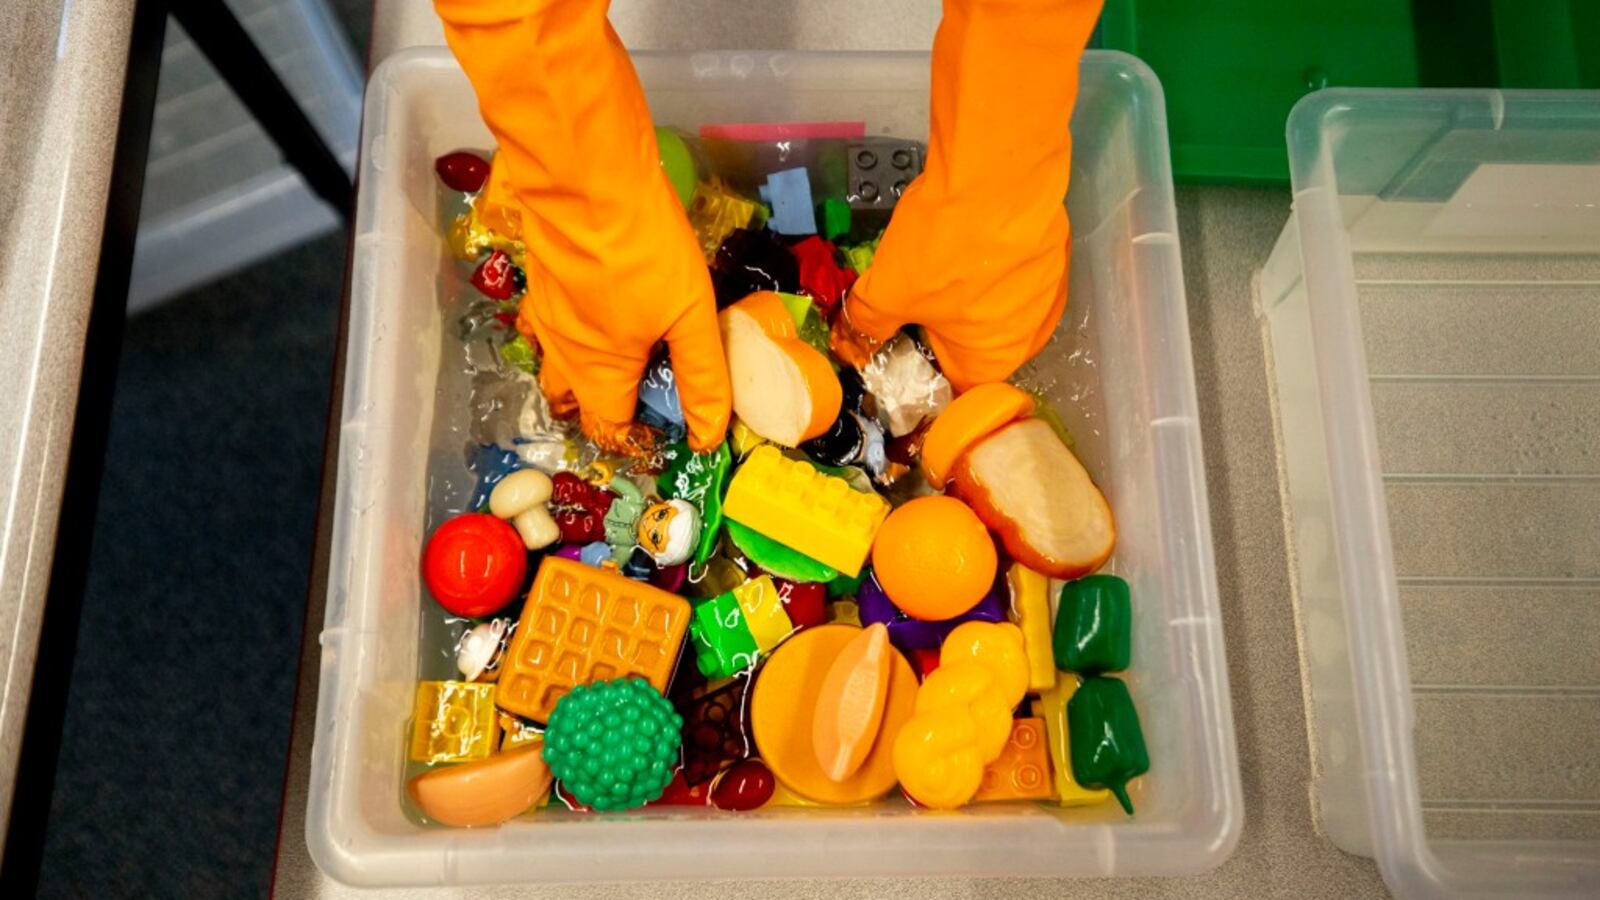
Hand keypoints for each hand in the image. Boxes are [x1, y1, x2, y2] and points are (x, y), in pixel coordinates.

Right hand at [436, 0, 730, 452]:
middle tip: (641, 388)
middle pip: (572, 400)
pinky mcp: (540, 276)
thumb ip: (702, 378)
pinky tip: (598, 301)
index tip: (664, 423)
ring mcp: (543, 312)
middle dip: (601, 405)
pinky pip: (549, 318)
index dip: (636, 436)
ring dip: (581, 366)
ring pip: (554, 358)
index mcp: (598, 372)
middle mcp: (561, 352)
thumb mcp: (690, 317)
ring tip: (621, 348)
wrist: (586, 179)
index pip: (608, 427)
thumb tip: (708, 436)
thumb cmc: (643, 251)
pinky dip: (570, 325)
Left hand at [834, 0, 1102, 391]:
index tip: (890, 347)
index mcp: (993, 361)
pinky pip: (1011, 268)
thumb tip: (849, 343)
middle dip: (937, 326)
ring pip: (994, 303)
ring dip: (964, 291)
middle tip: (905, 297)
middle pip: (974, 344)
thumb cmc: (945, 245)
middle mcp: (1030, 336)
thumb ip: (866, 325)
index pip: (949, 386)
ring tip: (931, 261)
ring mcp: (1049, 291)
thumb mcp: (888, 290)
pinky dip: (987, 260)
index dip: (913, 370)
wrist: (1000, 168)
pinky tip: (963, 235)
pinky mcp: (1053, 249)